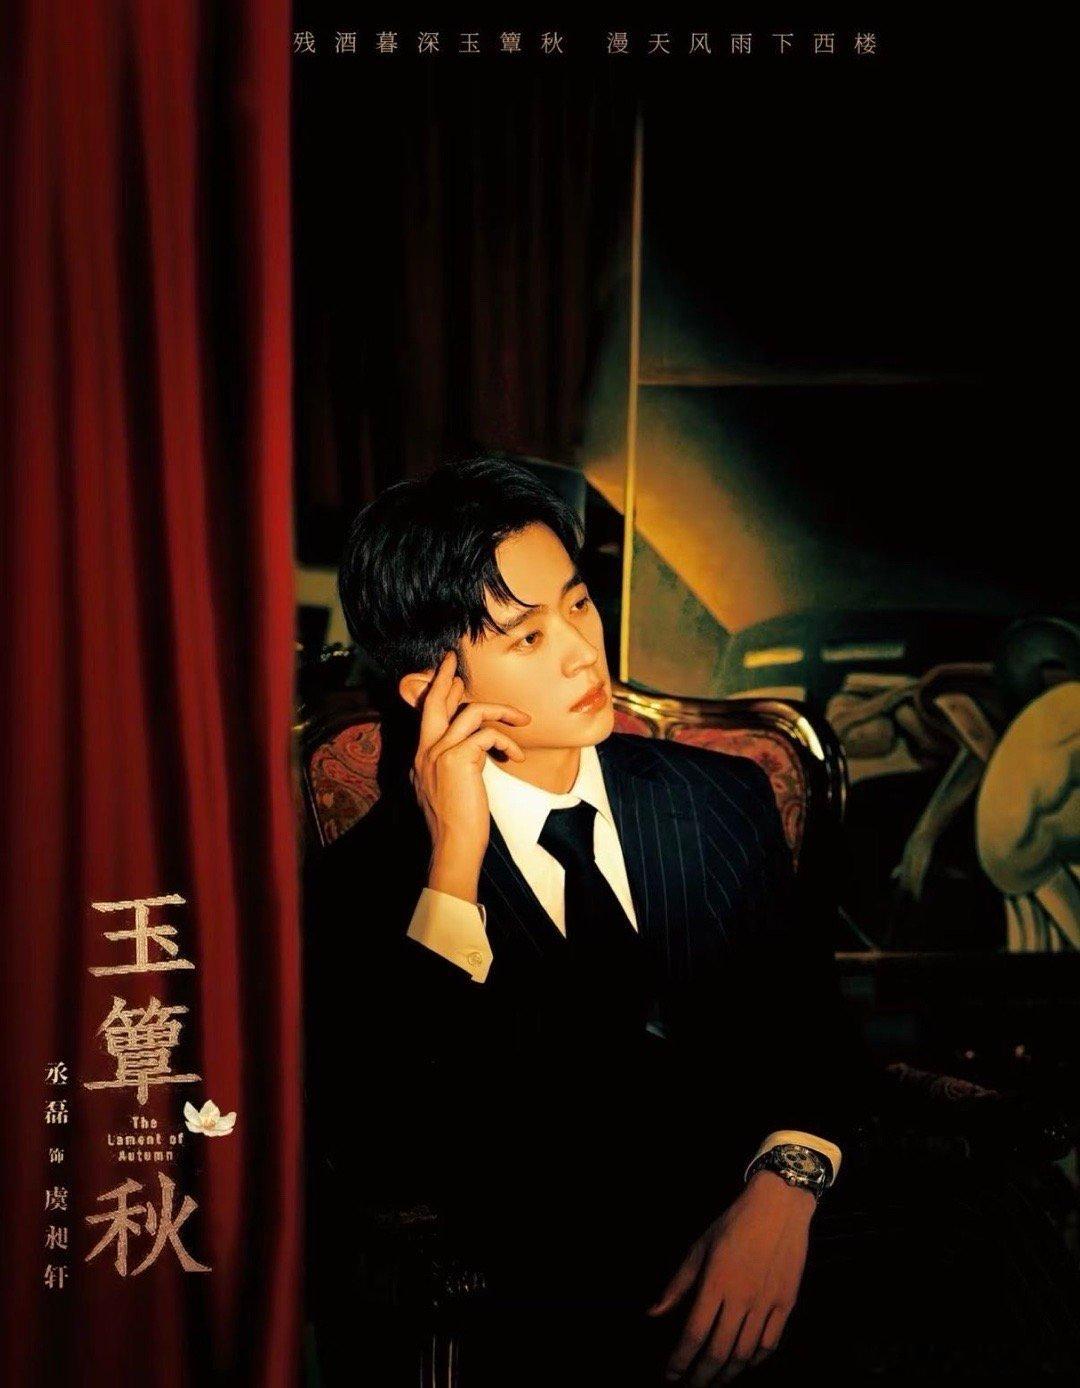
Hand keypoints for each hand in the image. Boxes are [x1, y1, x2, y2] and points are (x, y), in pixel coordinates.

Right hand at [410, 650, 530, 900]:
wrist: (453, 845)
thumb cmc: (457, 823)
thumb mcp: (448, 788)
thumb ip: (452, 764)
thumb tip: (471, 749)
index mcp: (421, 757)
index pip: (428, 714)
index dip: (438, 691)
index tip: (450, 675)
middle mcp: (424, 751)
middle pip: (434, 702)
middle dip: (446, 678)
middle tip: (455, 661)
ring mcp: (438, 753)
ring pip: (471, 712)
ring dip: (502, 712)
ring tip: (522, 720)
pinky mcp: (457, 759)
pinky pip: (488, 734)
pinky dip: (507, 742)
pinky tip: (514, 756)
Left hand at [647, 1171, 814, 1383]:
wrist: (778, 1206)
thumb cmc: (733, 1224)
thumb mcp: (700, 1247)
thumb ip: (678, 1285)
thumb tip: (654, 1313)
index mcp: (716, 1282)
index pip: (694, 1334)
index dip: (680, 1359)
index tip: (671, 1375)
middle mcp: (741, 1298)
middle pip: (719, 1351)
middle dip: (702, 1376)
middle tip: (691, 1386)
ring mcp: (766, 1303)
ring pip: (745, 1354)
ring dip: (727, 1373)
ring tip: (714, 1381)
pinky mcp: (786, 1303)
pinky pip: (770, 1343)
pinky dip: (755, 1361)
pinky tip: (744, 1364)